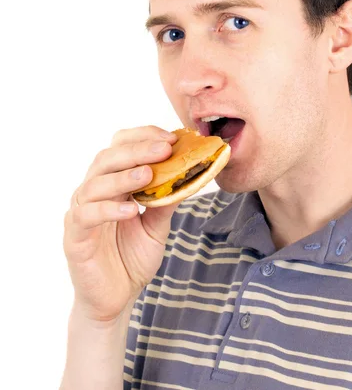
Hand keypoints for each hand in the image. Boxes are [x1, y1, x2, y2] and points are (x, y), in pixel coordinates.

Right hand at [63, 125, 179, 322]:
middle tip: (165, 148)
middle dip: (138, 150)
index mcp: (113, 185)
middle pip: (107, 159)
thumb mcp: (158, 225)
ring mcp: (81, 214)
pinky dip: (108, 209)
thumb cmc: (132, 258)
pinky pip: (86, 217)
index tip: (171, 138)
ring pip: (94, 184)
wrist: (116, 298)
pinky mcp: (75, 238)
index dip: (143, 138)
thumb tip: (190, 173)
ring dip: (123, 176)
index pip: (121, 148)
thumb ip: (167, 200)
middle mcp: (93, 193)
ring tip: (148, 174)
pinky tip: (130, 210)